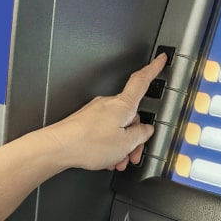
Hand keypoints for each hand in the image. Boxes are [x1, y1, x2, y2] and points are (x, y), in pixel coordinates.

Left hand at [43, 53, 166, 170]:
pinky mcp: (85, 121)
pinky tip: (105, 158)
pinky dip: (108, 144)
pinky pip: (104, 131)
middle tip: (132, 155)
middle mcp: (109, 104)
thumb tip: (145, 130)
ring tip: (116, 161)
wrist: (59, 147)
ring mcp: (95, 111)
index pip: (142, 80)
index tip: (160, 60)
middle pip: (131, 116)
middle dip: (134, 137)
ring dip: (120, 145)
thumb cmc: (87, 143)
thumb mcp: (125, 144)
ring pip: (117, 127)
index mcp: (123, 105)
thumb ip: (141, 135)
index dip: (153, 69)